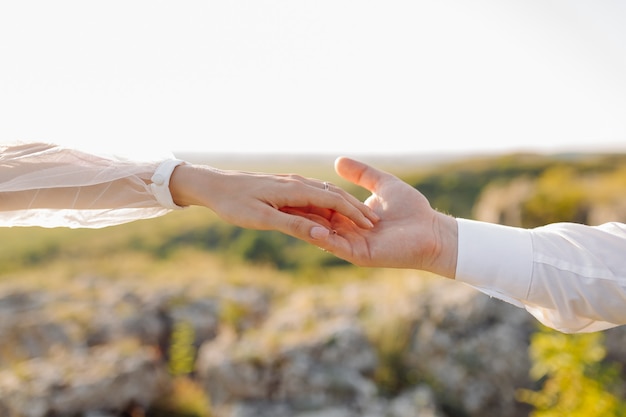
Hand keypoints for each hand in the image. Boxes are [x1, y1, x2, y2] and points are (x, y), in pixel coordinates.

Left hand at [169, 164, 378, 241]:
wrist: (211, 184)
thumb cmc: (234, 203)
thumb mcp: (262, 219)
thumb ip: (293, 226)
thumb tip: (322, 235)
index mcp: (295, 189)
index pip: (334, 199)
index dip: (354, 212)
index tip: (371, 226)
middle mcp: (296, 183)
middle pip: (333, 194)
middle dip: (355, 208)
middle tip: (374, 224)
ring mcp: (290, 184)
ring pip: (324, 193)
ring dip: (343, 206)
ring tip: (359, 219)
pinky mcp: (283, 187)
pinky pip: (312, 195)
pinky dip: (326, 204)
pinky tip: (329, 214)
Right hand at [283, 157, 457, 277]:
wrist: (431, 231)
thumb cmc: (412, 210)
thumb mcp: (383, 184)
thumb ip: (361, 174)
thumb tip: (338, 161)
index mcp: (349, 218)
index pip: (320, 206)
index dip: (304, 197)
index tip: (283, 187)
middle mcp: (346, 232)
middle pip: (314, 220)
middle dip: (296, 212)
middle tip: (272, 201)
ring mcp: (351, 245)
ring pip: (320, 233)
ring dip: (302, 224)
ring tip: (280, 214)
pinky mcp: (358, 254)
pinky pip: (335, 245)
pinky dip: (320, 237)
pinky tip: (305, 228)